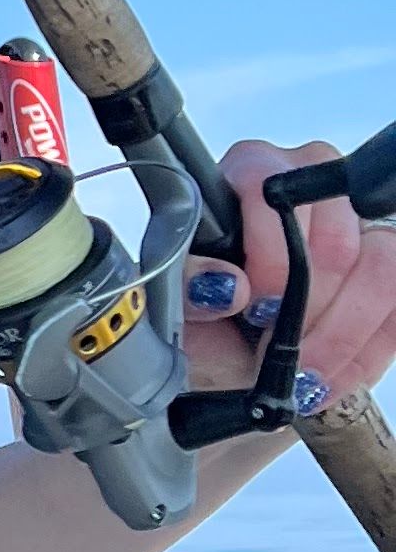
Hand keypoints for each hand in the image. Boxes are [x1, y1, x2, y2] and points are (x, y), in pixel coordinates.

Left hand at [180, 135, 395, 414]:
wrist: (233, 364)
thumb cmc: (206, 322)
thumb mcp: (177, 307)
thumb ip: (186, 288)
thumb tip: (224, 284)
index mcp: (252, 175)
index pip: (274, 187)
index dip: (271, 255)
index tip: (255, 306)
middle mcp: (314, 192)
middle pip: (338, 237)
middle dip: (307, 309)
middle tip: (273, 348)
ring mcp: (363, 229)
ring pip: (382, 267)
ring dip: (341, 333)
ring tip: (301, 371)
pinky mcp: (387, 273)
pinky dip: (367, 350)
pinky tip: (329, 377)